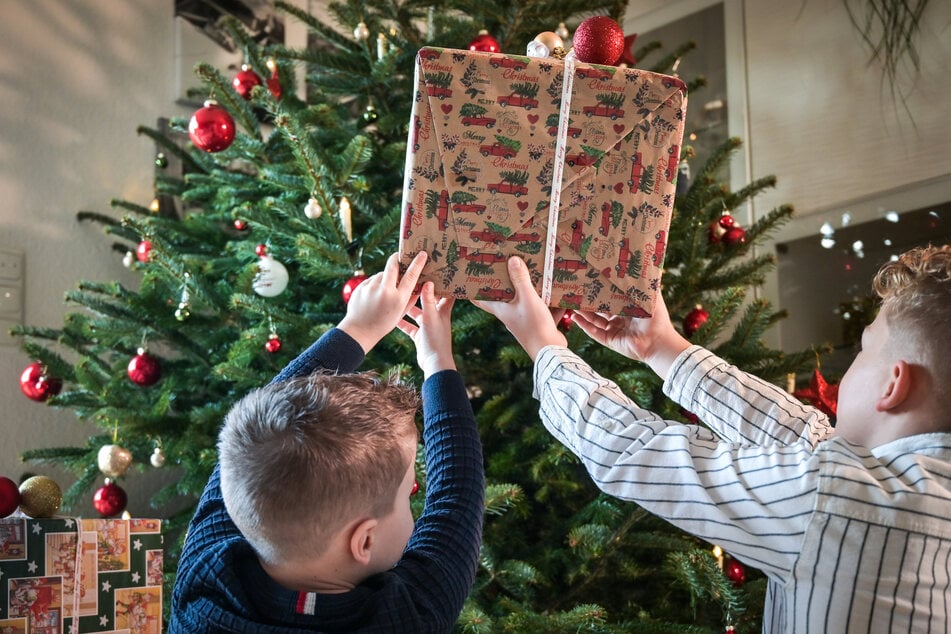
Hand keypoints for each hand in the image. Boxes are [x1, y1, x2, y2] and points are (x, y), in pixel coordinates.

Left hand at [338, 251, 426, 353]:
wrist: (359, 330)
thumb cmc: (383, 323)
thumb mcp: (400, 313)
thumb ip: (410, 298)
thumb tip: (419, 283)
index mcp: (398, 298)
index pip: (410, 276)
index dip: (417, 263)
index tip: (422, 254)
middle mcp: (385, 290)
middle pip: (393, 265)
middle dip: (397, 258)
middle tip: (400, 256)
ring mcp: (371, 287)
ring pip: (382, 273)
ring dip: (385, 277)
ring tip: (383, 291)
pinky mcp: (361, 286)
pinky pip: (372, 280)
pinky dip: (375, 284)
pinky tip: (373, 296)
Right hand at [398, 281, 454, 376]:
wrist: (434, 363)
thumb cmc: (436, 340)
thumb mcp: (430, 317)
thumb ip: (428, 301)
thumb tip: (428, 282)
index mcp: (442, 311)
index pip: (446, 294)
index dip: (445, 284)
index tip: (439, 272)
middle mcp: (436, 317)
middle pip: (429, 301)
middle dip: (422, 292)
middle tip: (412, 280)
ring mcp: (427, 327)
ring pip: (417, 313)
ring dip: (409, 306)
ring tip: (399, 294)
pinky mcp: (420, 336)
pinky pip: (409, 327)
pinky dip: (402, 322)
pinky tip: (393, 316)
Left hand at [472, 256, 565, 359]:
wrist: (550, 351)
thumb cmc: (534, 325)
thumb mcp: (527, 298)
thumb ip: (521, 280)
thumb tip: (512, 259)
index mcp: (501, 309)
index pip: (480, 298)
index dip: (474, 287)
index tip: (471, 274)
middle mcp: (509, 314)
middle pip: (503, 296)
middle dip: (505, 282)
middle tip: (505, 264)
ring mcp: (523, 319)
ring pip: (523, 300)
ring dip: (528, 289)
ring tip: (533, 271)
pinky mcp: (538, 323)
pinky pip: (540, 307)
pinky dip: (547, 300)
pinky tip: (557, 290)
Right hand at [571, 293, 689, 378]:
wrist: (658, 340)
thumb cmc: (657, 319)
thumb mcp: (652, 297)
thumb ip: (647, 284)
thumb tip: (645, 265)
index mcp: (627, 310)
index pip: (610, 299)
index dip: (600, 292)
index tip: (591, 282)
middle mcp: (618, 320)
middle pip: (599, 310)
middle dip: (588, 302)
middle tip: (578, 291)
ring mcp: (613, 331)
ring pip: (593, 321)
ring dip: (583, 313)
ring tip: (572, 303)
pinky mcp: (609, 340)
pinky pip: (594, 332)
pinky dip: (584, 325)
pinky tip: (575, 317)